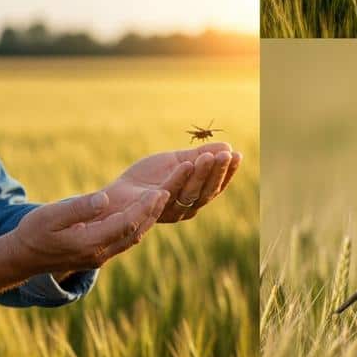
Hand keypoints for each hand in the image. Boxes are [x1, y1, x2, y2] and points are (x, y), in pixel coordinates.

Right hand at [11, 189, 168, 274]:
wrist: (24, 257)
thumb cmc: (34, 232)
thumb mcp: (50, 216)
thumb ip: (78, 207)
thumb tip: (104, 199)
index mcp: (89, 243)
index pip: (125, 225)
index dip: (144, 208)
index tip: (159, 192)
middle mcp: (99, 253)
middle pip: (134, 232)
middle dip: (152, 212)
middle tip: (170, 191)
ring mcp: (100, 256)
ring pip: (132, 237)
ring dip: (148, 218)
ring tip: (162, 198)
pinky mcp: (98, 253)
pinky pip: (124, 239)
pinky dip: (138, 224)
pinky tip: (145, 210)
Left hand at [105, 142, 241, 222]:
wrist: (118, 193)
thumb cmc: (149, 179)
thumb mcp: (178, 162)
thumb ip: (201, 156)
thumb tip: (228, 147)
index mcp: (194, 198)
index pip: (216, 186)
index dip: (227, 172)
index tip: (237, 155)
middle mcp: (186, 208)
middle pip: (207, 191)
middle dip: (218, 172)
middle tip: (227, 155)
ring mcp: (169, 209)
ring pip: (191, 192)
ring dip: (202, 174)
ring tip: (210, 156)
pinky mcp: (152, 204)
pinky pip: (168, 190)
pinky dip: (178, 178)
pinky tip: (186, 163)